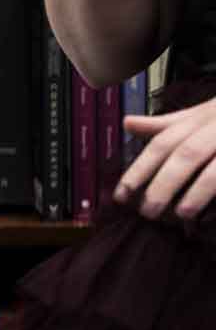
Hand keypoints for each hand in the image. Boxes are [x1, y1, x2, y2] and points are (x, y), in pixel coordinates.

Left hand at [118, 97, 215, 219]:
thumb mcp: (200, 115)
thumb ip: (167, 124)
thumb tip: (128, 123)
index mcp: (200, 117)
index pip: (164, 143)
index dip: (141, 168)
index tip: (122, 195)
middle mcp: (215, 126)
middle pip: (186, 153)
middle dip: (164, 182)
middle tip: (148, 211)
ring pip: (214, 169)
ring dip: (197, 191)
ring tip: (181, 214)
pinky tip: (210, 213)